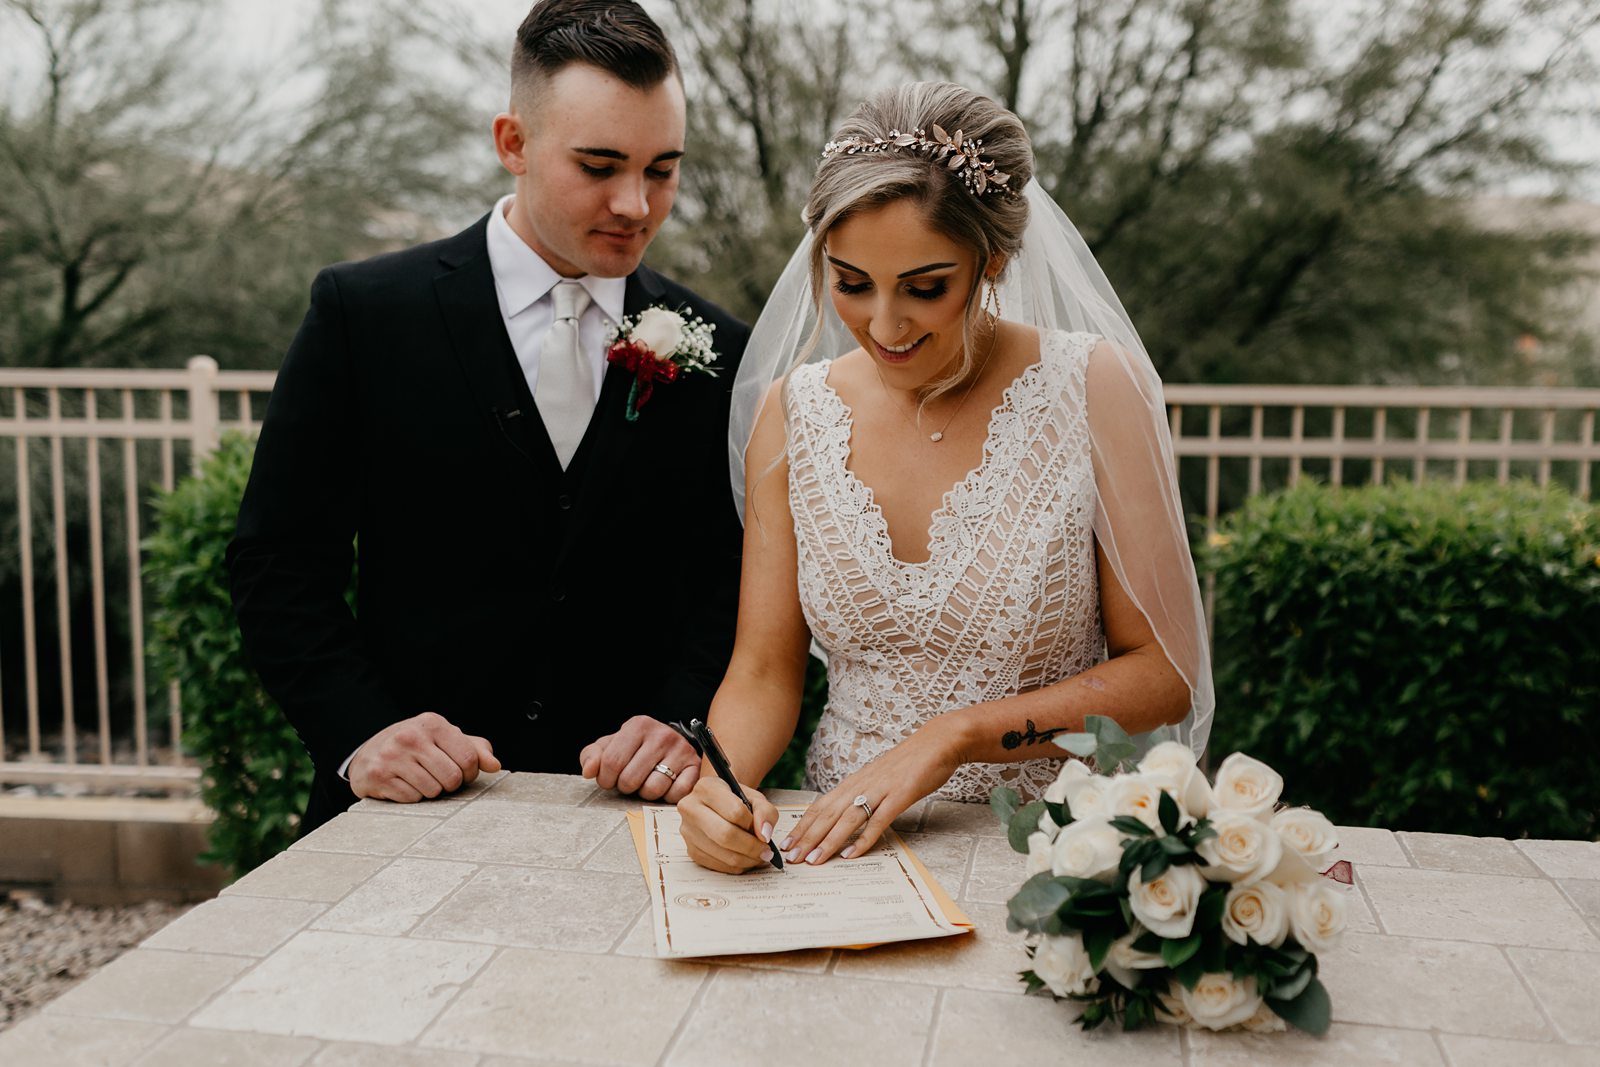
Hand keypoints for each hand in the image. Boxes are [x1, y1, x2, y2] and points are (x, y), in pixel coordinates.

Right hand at [348, 711, 500, 802]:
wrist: (369, 753)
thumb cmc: (416, 746)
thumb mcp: (445, 739)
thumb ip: (475, 749)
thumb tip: (494, 766)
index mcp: (433, 723)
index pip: (469, 758)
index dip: (471, 772)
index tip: (463, 772)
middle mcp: (411, 736)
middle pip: (452, 778)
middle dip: (450, 784)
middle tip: (438, 776)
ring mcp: (392, 755)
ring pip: (432, 791)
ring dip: (430, 790)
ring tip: (419, 778)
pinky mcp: (378, 775)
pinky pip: (412, 798)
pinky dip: (412, 796)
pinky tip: (402, 783)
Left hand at [578, 715, 700, 801]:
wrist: (669, 745)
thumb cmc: (635, 749)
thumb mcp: (610, 746)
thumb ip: (592, 756)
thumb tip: (589, 771)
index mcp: (638, 725)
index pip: (611, 762)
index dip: (605, 778)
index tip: (610, 779)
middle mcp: (662, 734)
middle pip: (630, 779)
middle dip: (625, 787)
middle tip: (630, 781)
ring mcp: (681, 750)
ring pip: (653, 789)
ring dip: (646, 793)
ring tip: (647, 781)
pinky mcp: (695, 767)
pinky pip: (676, 794)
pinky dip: (667, 796)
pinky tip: (665, 785)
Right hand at [679, 774, 779, 872]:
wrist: (717, 805)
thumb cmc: (736, 800)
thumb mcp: (755, 798)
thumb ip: (765, 812)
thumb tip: (764, 835)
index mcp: (707, 788)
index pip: (735, 811)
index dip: (754, 826)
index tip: (765, 834)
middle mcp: (691, 808)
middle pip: (725, 835)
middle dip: (751, 847)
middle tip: (766, 852)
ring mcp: (688, 831)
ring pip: (722, 854)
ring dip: (747, 860)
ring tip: (758, 856)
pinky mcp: (690, 850)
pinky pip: (717, 865)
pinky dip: (736, 866)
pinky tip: (744, 859)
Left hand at [780, 721, 962, 864]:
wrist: (937, 742)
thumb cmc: (909, 763)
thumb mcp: (878, 778)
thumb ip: (862, 794)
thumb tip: (846, 815)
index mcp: (854, 782)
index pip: (821, 805)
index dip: (803, 825)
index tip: (788, 843)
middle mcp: (862, 785)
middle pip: (828, 813)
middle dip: (807, 837)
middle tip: (792, 857)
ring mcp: (880, 790)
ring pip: (848, 818)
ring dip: (829, 840)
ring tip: (814, 859)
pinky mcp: (899, 795)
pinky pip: (878, 820)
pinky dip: (863, 838)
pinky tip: (852, 854)